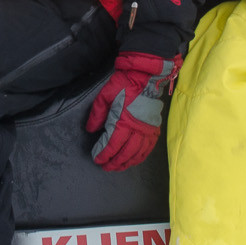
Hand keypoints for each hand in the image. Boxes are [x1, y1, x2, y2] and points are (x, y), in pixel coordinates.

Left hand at [86, 52, 181, 170]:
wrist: (145, 77)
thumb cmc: (123, 85)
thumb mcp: (104, 96)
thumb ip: (96, 114)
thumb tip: (91, 130)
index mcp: (123, 120)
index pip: (112, 144)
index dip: (103, 154)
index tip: (97, 159)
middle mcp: (136, 128)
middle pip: (125, 152)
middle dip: (114, 162)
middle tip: (105, 167)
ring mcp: (147, 130)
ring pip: (137, 153)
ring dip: (127, 162)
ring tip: (118, 167)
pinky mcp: (154, 128)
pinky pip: (148, 148)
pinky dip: (141, 157)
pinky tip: (134, 160)